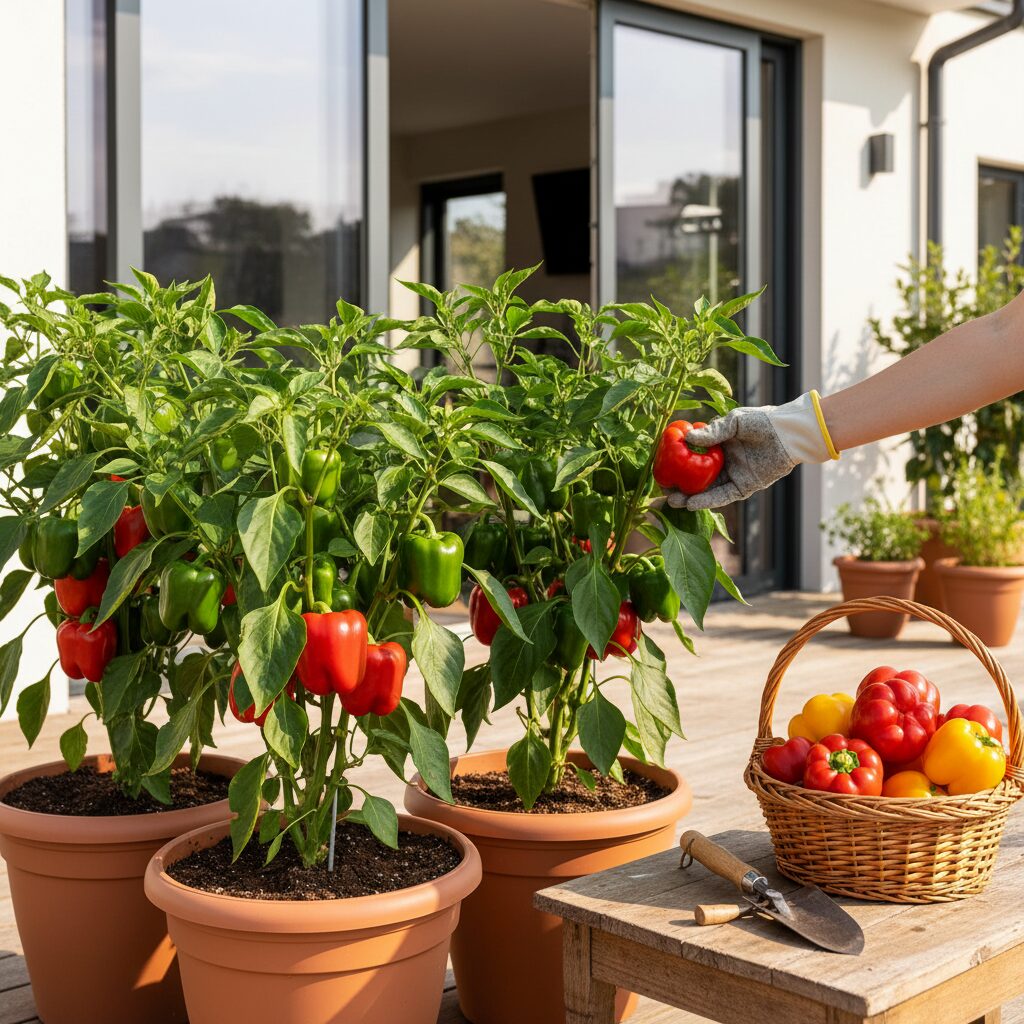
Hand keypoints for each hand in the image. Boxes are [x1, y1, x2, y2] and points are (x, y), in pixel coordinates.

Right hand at [665, 393, 833, 509]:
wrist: (788, 433)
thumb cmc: (762, 421)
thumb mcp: (734, 421)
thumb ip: (712, 432)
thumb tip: (687, 438)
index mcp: (719, 446)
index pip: (692, 457)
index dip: (677, 463)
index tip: (661, 468)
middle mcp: (723, 463)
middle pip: (696, 478)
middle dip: (679, 486)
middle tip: (663, 490)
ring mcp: (733, 476)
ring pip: (707, 490)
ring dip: (690, 497)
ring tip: (672, 501)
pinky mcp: (745, 487)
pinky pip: (723, 496)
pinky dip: (708, 501)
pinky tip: (692, 504)